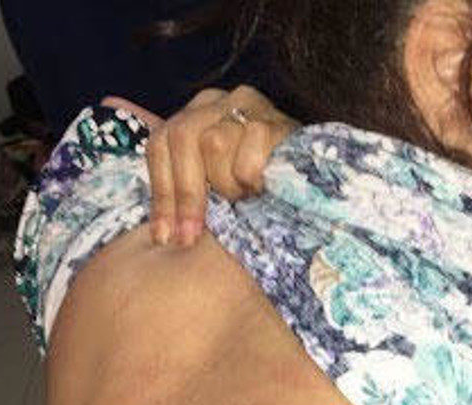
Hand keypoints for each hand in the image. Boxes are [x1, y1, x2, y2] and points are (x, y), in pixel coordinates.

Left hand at [144, 86, 298, 246]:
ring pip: (213, 144)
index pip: (160, 144)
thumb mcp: (216, 186)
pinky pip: (248, 156)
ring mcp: (247, 104)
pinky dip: (251, 180)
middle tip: (191, 236)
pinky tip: (262, 189)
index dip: (160, 194)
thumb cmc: (258, 187)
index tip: (165, 236)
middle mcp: (216, 101)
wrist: (315, 176)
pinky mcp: (275, 119)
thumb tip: (157, 233)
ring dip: (226, 185)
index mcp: (194, 114)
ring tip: (242, 199)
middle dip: (185, 195)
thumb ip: (186, 192)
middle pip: (181, 138)